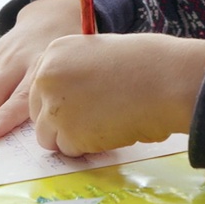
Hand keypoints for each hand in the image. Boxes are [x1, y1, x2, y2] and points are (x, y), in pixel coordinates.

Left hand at [29, 33, 204, 156]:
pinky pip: (70, 150)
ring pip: (48, 137)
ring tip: (105, 124)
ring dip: (72, 137)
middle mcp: (46, 78)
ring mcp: (55, 107)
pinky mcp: (69, 134)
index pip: (38, 87)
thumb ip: (77, 72)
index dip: (59, 100)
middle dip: (61, 122)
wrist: (166, 80)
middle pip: (38, 113)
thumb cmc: (147, 64)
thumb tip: (69, 101)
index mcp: (54, 52)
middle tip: (93, 119)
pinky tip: (112, 129)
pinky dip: (89, 147)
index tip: (78, 104)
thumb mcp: (101, 54)